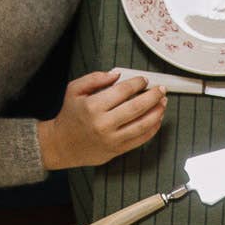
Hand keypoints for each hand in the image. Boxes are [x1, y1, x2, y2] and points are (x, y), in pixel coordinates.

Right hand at [38, 71, 166, 169]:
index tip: (143, 80)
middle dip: (153, 96)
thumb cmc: (69, 116)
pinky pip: (141, 139)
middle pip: (137, 107)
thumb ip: (94, 78)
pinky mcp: (118, 150)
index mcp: (93, 106)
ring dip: (157, 112)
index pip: (122, 91)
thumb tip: (116, 74)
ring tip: (163, 103)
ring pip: (143, 125)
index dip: (137, 83)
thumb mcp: (74, 90)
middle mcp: (104, 124)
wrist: (61, 145)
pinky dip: (152, 129)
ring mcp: (112, 139)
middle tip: (160, 89)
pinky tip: (157, 119)